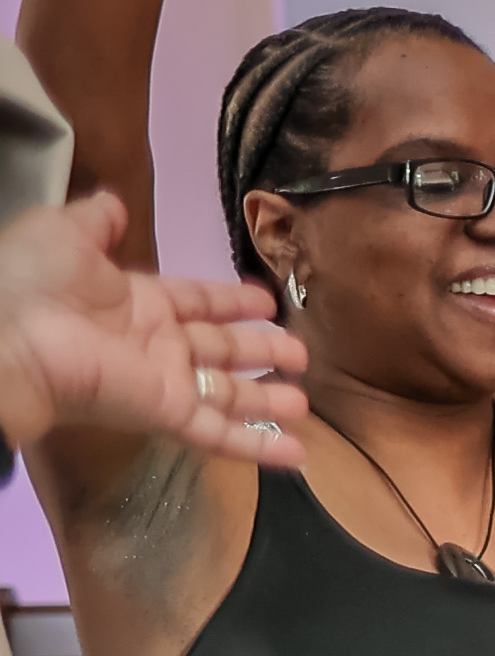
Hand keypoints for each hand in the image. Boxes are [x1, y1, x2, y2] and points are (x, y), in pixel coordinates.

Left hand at [0, 198, 303, 467]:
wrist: (9, 338)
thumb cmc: (35, 282)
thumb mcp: (64, 231)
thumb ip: (96, 220)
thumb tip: (114, 203)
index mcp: (135, 301)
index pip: (195, 302)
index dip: (230, 301)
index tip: (266, 301)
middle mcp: (154, 344)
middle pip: (219, 349)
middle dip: (260, 350)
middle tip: (300, 353)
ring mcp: (162, 382)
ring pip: (225, 395)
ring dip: (265, 399)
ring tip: (304, 399)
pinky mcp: (164, 413)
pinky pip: (218, 432)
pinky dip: (258, 445)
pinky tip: (297, 453)